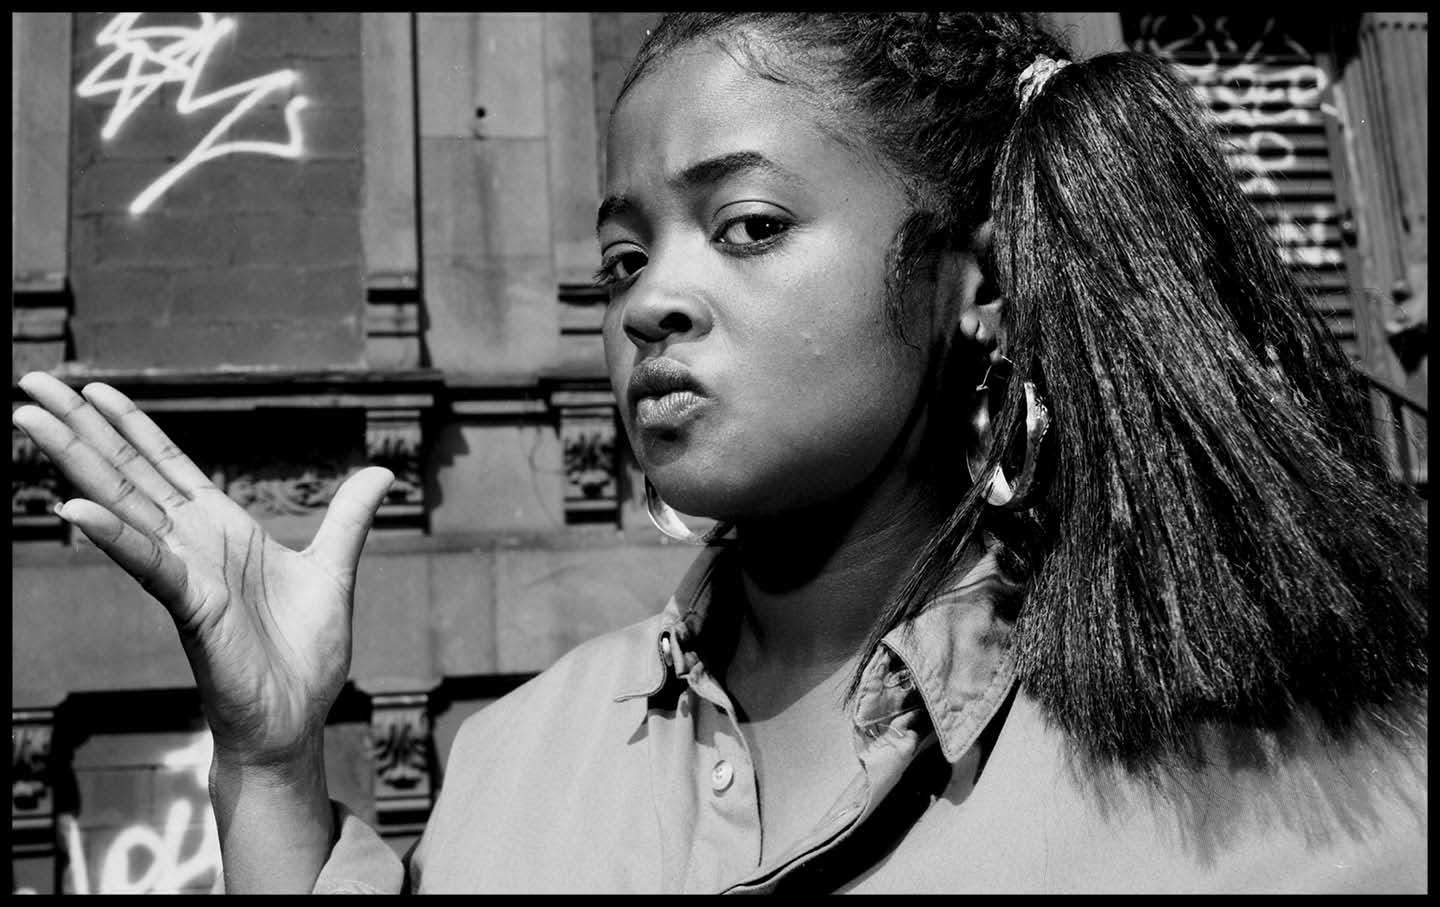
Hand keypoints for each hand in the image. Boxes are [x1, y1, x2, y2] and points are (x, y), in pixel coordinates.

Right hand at [12, 372, 393, 767]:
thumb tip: (383, 475)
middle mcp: (193, 545)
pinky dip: (115, 537)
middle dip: (81, 426)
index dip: (131, 424)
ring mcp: (186, 574)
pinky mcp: (192, 609)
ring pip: (122, 506)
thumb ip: (350, 518)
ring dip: (77, 461)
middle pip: (128, 472)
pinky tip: (76, 507)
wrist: (295, 720)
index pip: (167, 464)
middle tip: (33, 380)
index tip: (94, 386)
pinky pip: (149, 565)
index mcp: (222, 530)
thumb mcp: (335, 569)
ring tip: (29, 418)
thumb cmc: (304, 654)